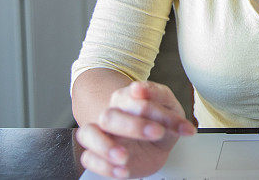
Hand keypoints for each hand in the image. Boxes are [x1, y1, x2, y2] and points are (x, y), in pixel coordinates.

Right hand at [76, 81, 196, 178]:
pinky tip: (123, 170)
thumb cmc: (161, 123)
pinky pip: (89, 158)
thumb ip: (159, 96)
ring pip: (87, 134)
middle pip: (108, 116)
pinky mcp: (98, 155)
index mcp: (126, 98)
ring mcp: (102, 135)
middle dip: (133, 126)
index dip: (147, 108)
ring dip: (105, 146)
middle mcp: (111, 115)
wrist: (157, 147)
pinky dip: (104, 166)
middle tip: (157, 133)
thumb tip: (139, 88)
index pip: (129, 97)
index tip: (163, 121)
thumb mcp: (170, 108)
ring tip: (124, 157)